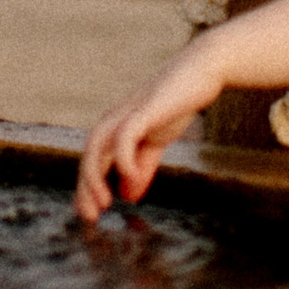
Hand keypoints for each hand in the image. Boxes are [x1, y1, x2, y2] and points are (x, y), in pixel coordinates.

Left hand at [74, 38, 223, 220]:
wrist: (202, 72)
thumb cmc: (177, 102)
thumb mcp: (156, 140)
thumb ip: (142, 167)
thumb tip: (128, 196)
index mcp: (116, 126)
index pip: (93, 159)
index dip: (87, 187)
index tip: (90, 214)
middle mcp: (115, 118)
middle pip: (89, 154)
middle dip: (86, 187)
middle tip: (92, 216)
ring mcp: (128, 112)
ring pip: (97, 144)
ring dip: (95, 175)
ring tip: (106, 202)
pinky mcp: (144, 109)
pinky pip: (124, 135)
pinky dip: (123, 158)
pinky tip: (132, 177)